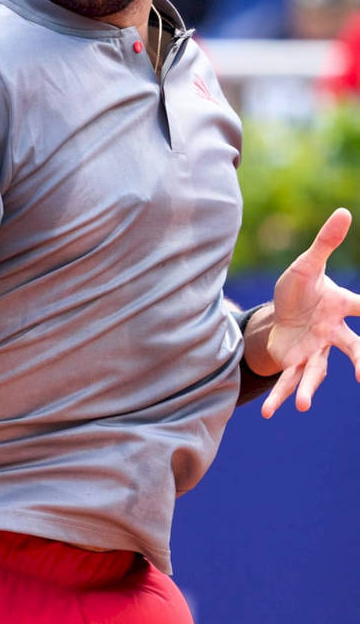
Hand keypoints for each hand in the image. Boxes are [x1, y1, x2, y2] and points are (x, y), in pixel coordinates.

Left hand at [260, 208, 359, 416]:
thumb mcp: (307, 264)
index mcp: (339, 307)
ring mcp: (315, 350)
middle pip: (352, 350)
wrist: (283, 310)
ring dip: (309, 389)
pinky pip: (289, 379)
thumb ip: (325, 242)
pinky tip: (272, 413)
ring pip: (318, 372)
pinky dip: (280, 394)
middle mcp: (332, 333)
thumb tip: (344, 210)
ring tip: (304, 406)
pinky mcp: (296, 360)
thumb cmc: (300, 287)